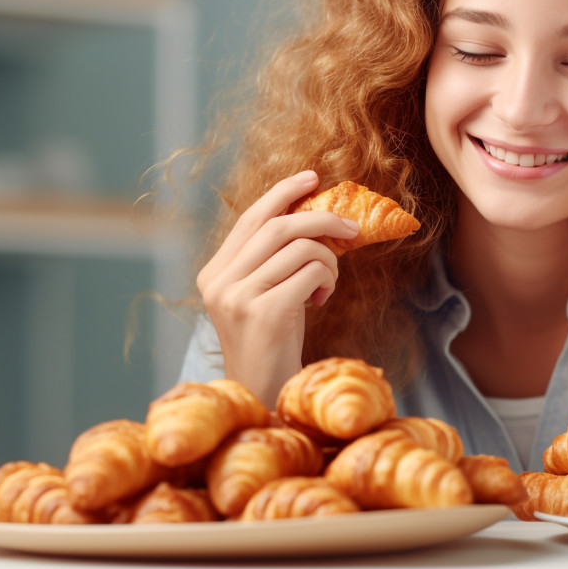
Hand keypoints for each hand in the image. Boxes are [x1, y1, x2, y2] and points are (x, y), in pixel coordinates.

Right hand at [196, 170, 359, 405]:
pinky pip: (312, 272)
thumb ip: (277, 257)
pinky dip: (327, 280)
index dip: (284, 193)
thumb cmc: (273, 340)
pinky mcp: (264, 312)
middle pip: (278, 226)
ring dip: (329, 259)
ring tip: (328, 283)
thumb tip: (318, 215)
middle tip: (352, 228)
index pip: (252, 217)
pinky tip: (321, 300)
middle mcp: (220, 281)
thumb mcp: (267, 291)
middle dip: (322, 219)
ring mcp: (238, 296)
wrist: (264, 391)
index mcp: (215, 272)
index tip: (313, 177)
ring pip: (300, 247)